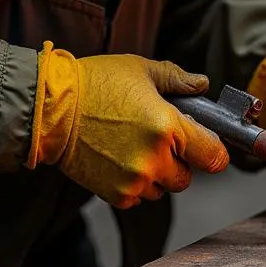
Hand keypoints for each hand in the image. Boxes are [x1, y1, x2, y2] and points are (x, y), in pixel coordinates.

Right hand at [27, 43, 228, 208]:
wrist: (51, 109)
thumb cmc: (95, 83)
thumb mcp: (142, 70)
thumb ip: (178, 80)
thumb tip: (202, 86)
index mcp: (167, 126)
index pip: (214, 156)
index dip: (214, 151)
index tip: (208, 145)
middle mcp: (155, 159)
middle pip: (188, 176)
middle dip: (181, 160)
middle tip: (161, 138)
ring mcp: (134, 180)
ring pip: (163, 188)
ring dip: (158, 173)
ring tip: (135, 144)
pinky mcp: (115, 195)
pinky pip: (139, 196)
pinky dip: (136, 183)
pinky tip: (120, 157)